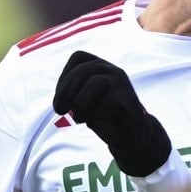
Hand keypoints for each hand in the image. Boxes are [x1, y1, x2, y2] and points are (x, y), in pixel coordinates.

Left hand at [53, 50, 170, 176]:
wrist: (130, 133)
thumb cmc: (101, 114)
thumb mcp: (82, 97)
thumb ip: (72, 93)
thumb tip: (61, 103)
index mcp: (101, 64)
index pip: (78, 58)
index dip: (64, 78)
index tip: (62, 98)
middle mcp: (113, 70)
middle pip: (84, 70)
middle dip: (66, 92)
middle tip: (60, 111)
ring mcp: (122, 85)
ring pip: (98, 82)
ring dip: (81, 103)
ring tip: (79, 117)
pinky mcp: (128, 102)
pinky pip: (109, 103)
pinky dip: (97, 114)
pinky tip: (97, 121)